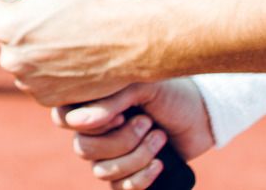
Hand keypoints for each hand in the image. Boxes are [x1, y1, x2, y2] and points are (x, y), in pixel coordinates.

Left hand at [0, 0, 143, 105]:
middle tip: (53, 20)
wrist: (132, 39)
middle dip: (25, 28)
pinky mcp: (48, 100)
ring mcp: (29, 82)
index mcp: (5, 24)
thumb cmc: (96, 0)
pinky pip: (41, 82)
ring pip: (25, 61)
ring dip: (38, 52)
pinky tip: (72, 58)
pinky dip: (52, 73)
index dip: (11, 1)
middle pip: (8, 37)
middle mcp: (10, 57)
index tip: (27, 2)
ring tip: (66, 39)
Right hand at [54, 79, 213, 189]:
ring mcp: (110, 154)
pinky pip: (119, 188)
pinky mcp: (128, 174)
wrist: (202, 116)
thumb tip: (78, 123)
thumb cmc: (170, 93)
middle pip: (83, 148)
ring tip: (160, 138)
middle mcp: (95, 129)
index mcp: (91, 102)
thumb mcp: (140, 86)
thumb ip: (107, 100)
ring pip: (101, 171)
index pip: (62, 118)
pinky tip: (159, 164)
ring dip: (136, 158)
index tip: (121, 113)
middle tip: (147, 123)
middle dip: (121, 141)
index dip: (90, 123)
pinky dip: (141, 178)